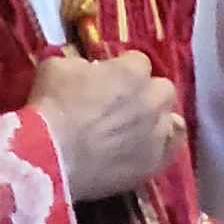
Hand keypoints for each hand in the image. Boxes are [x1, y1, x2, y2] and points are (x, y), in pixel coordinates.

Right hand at [29, 50, 184, 200]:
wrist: (50, 155)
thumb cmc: (51, 106)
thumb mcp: (57, 67)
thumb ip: (80, 64)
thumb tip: (88, 71)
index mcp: (132, 71)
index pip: (138, 61)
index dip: (122, 69)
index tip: (108, 79)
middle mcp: (152, 99)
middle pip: (161, 88)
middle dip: (145, 92)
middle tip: (122, 104)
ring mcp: (157, 132)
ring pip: (170, 118)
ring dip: (155, 119)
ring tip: (133, 129)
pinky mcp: (155, 162)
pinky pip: (173, 148)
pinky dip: (164, 144)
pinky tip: (150, 145)